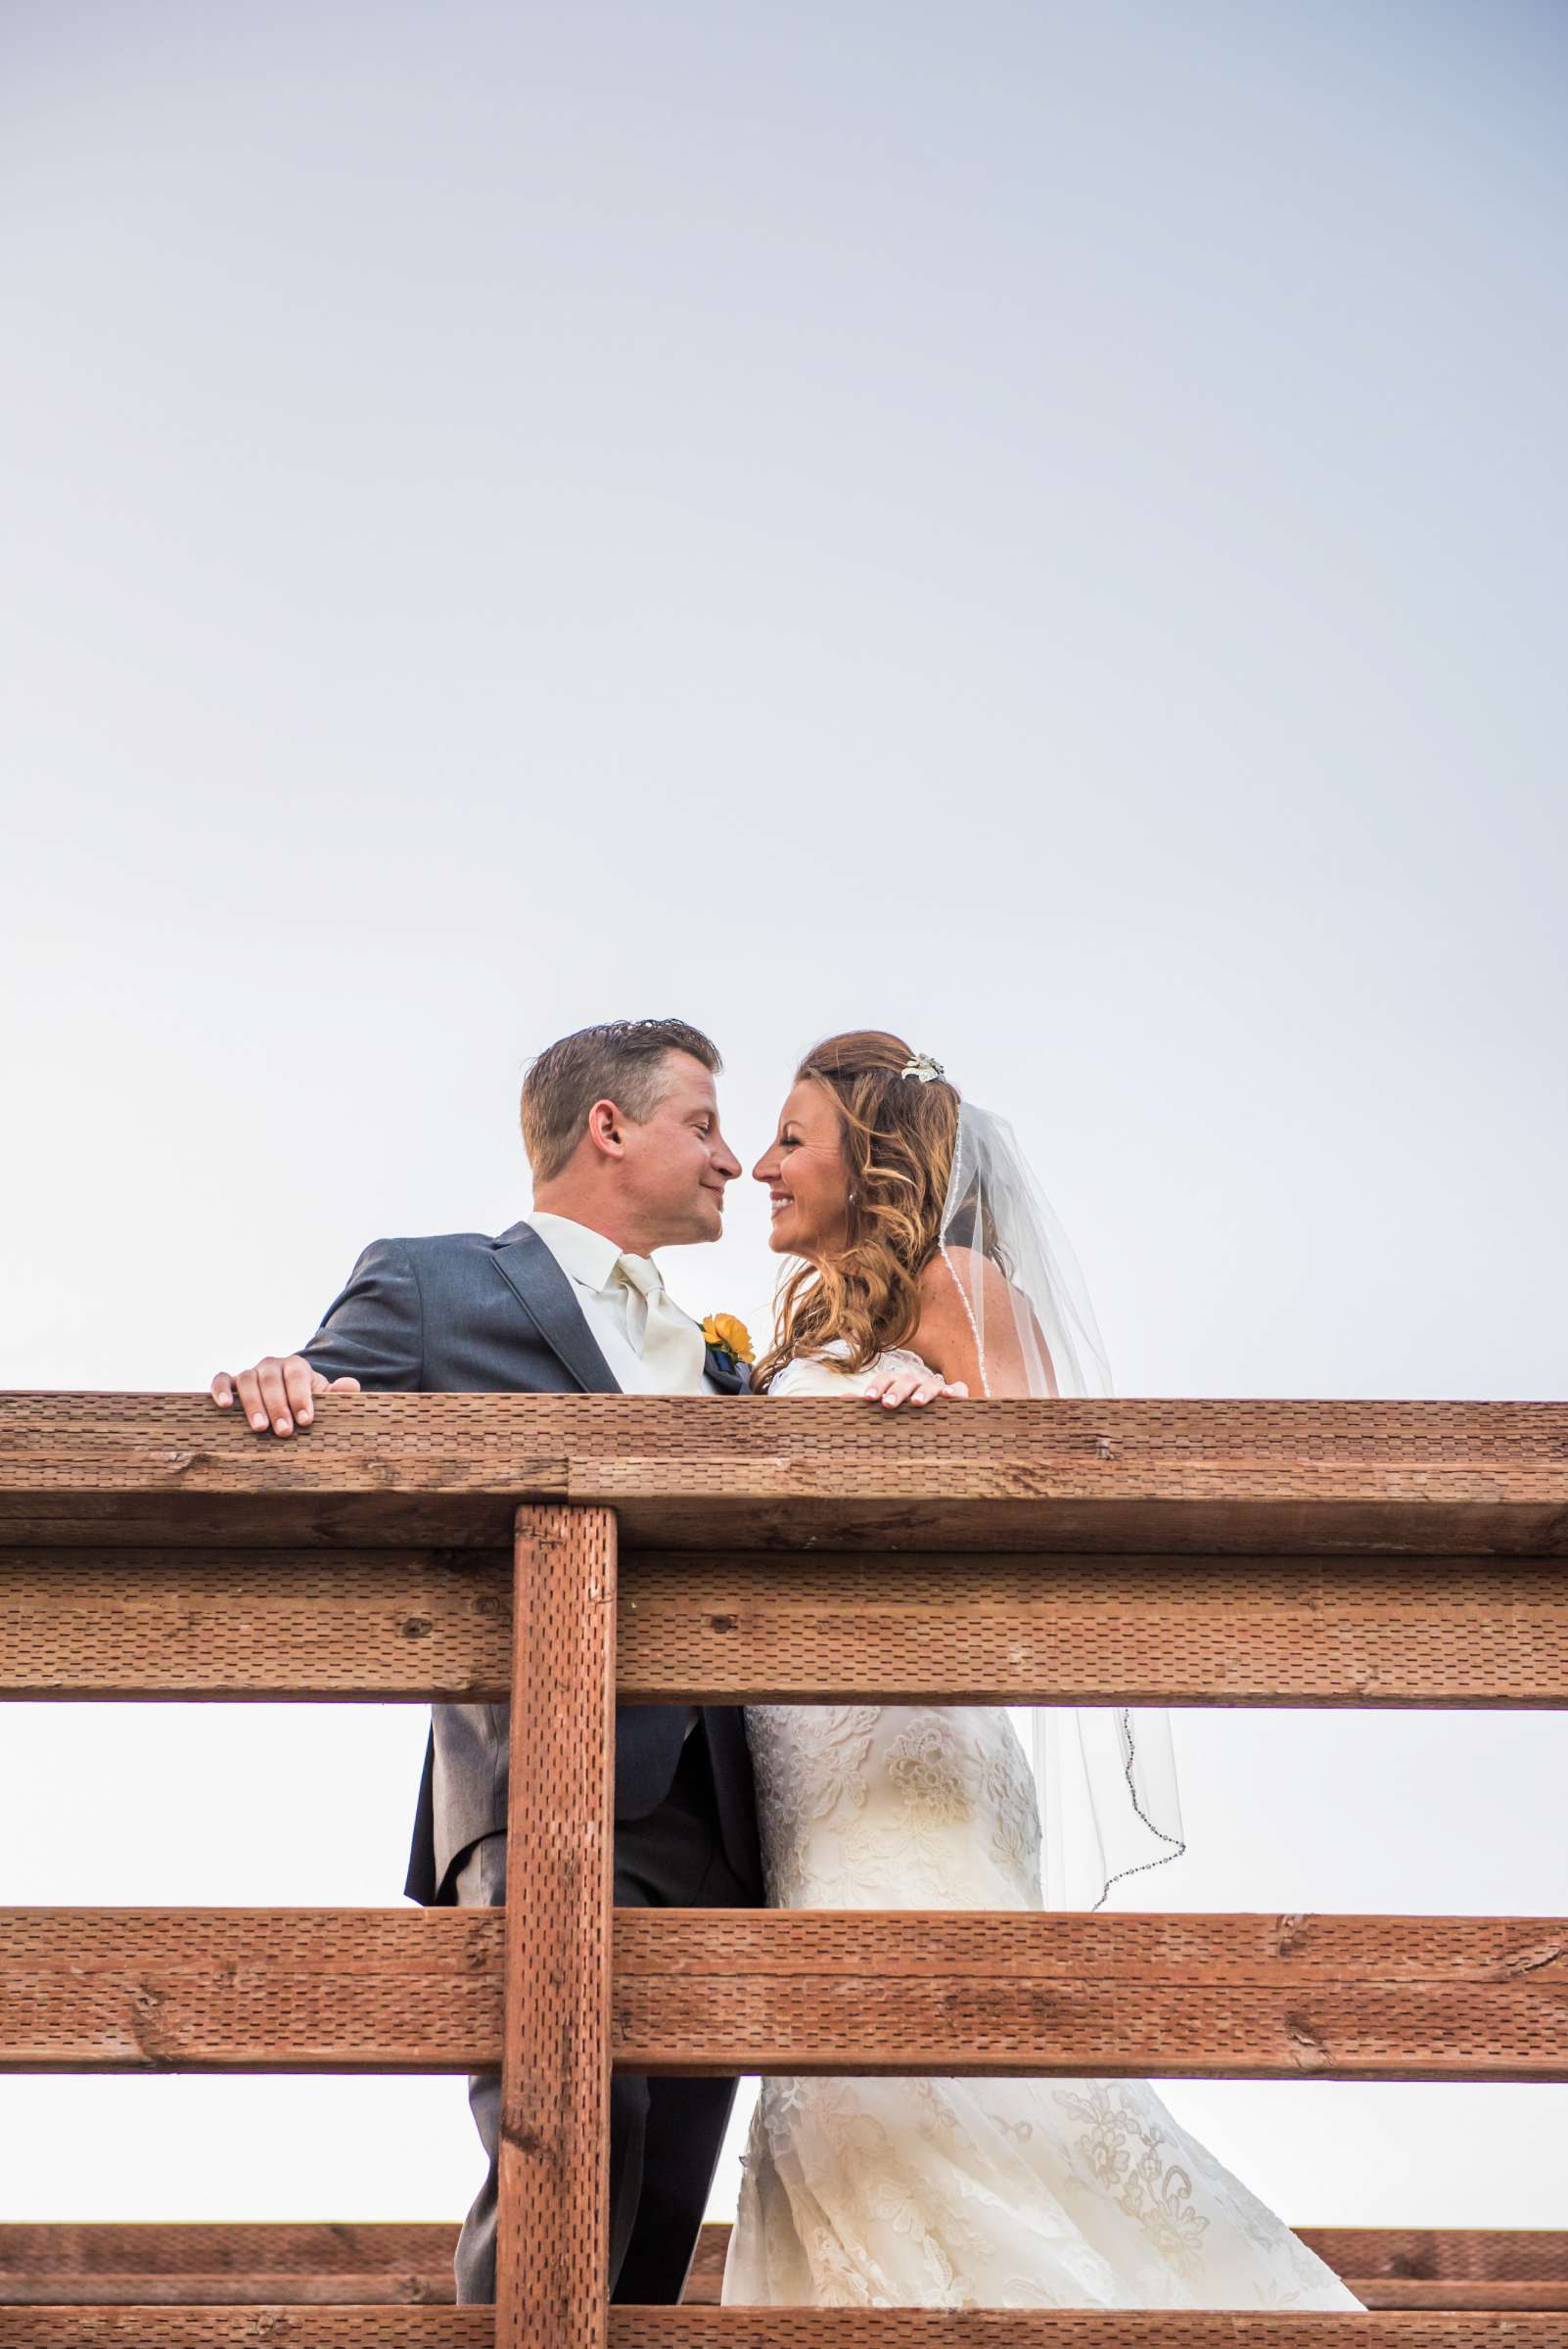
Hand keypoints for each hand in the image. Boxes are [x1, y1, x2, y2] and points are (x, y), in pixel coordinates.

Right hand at [210, 1355, 360, 1436]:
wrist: (286, 1399)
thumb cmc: (305, 1402)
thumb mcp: (323, 1399)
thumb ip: (337, 1394)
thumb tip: (350, 1386)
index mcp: (296, 1366)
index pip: (297, 1375)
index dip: (301, 1397)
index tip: (305, 1421)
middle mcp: (271, 1365)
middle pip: (271, 1380)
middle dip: (278, 1406)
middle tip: (284, 1432)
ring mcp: (250, 1372)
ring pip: (247, 1380)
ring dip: (253, 1403)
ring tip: (260, 1428)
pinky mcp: (231, 1382)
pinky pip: (221, 1379)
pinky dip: (220, 1389)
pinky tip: (225, 1406)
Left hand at [861, 1367, 968, 1408]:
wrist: (940, 1418)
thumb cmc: (907, 1412)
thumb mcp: (889, 1408)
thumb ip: (870, 1403)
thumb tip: (841, 1398)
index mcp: (897, 1384)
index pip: (886, 1379)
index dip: (877, 1386)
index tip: (867, 1399)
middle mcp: (916, 1382)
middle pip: (906, 1380)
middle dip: (896, 1391)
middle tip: (887, 1404)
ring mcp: (937, 1387)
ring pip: (930, 1383)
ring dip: (923, 1391)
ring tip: (916, 1402)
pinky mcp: (958, 1394)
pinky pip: (959, 1389)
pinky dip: (955, 1391)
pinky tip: (949, 1397)